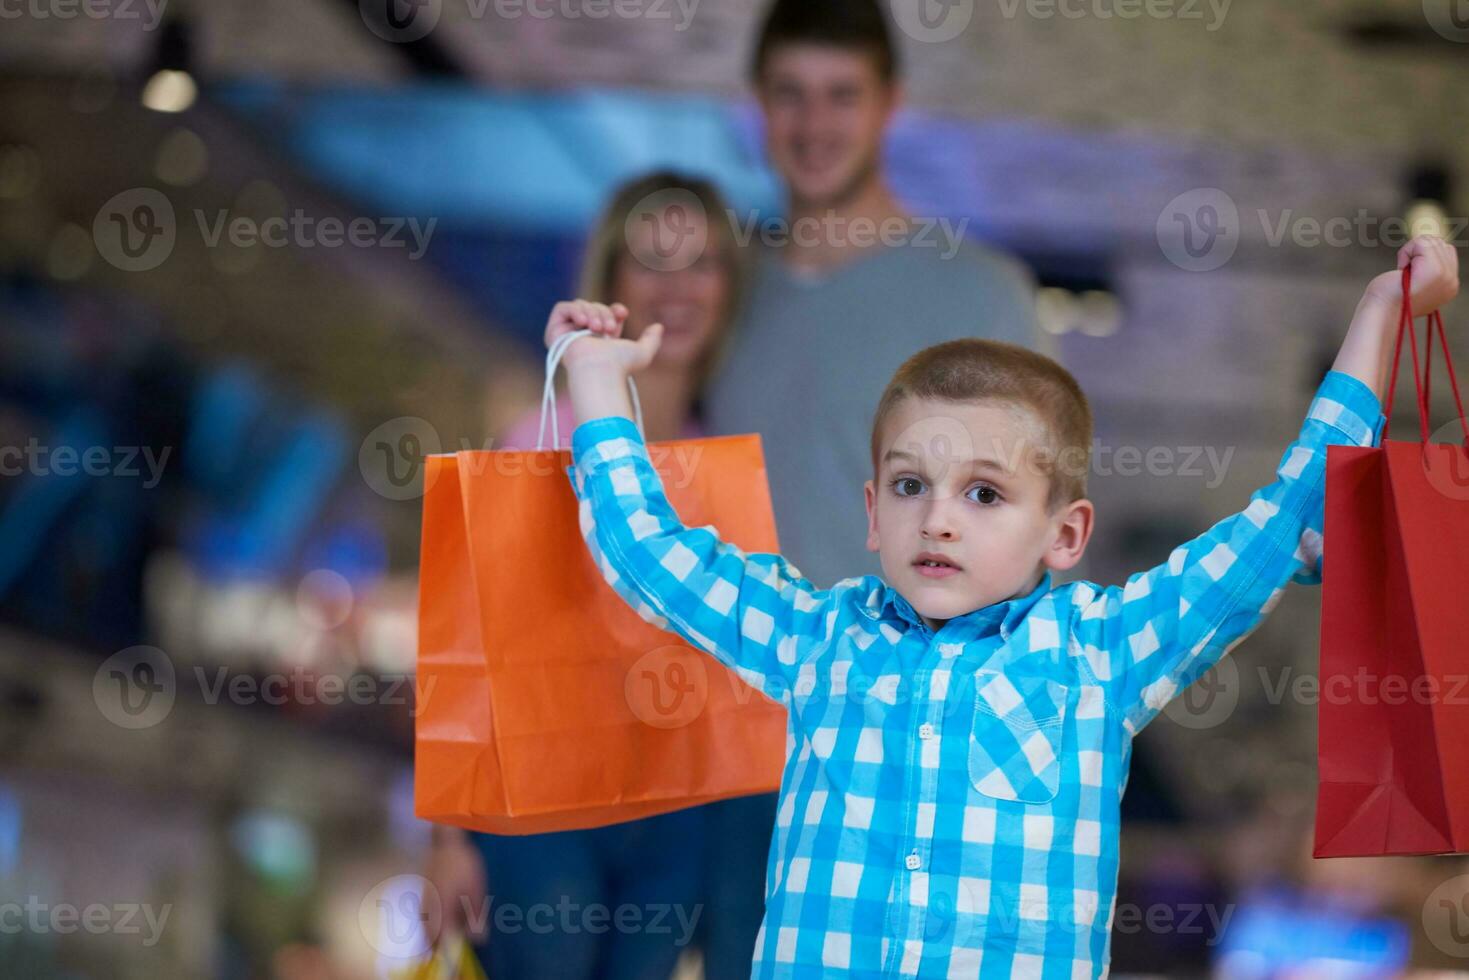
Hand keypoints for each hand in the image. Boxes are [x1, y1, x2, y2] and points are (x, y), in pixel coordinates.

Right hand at [544, 299, 662, 374]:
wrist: (601, 371)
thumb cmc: (620, 366)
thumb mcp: (642, 353)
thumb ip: (652, 340)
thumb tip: (659, 326)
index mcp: (602, 338)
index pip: (607, 313)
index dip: (614, 309)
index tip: (622, 313)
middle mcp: (585, 335)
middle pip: (594, 306)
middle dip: (603, 313)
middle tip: (609, 328)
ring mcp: (569, 334)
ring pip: (580, 306)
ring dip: (591, 313)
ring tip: (597, 328)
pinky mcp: (554, 331)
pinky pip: (563, 308)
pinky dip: (574, 310)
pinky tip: (583, 322)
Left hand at [1365, 235, 1459, 315]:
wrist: (1380, 314)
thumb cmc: (1388, 299)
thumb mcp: (1413, 282)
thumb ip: (1426, 267)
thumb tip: (1426, 243)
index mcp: (1449, 285)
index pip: (1447, 251)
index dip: (1424, 255)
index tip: (1410, 274)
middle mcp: (1451, 281)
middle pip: (1440, 243)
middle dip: (1417, 252)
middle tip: (1404, 273)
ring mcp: (1445, 276)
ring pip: (1430, 241)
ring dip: (1410, 253)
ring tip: (1402, 273)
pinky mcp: (1434, 270)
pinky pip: (1420, 243)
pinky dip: (1405, 253)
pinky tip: (1399, 270)